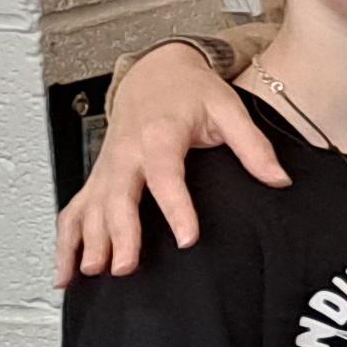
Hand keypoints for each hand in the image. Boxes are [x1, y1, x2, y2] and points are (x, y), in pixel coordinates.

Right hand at [57, 44, 282, 282]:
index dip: (176, 208)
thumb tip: (279, 180)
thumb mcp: (229, 109)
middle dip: (118, 234)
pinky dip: (66, 240)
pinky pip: (75, 210)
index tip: (188, 238)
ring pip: (89, 207)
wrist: (156, 72)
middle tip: (126, 267)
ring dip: (87, 241)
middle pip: (117, 197)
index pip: (166, 176)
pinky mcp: (98, 177)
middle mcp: (126, 153)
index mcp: (160, 135)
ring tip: (90, 274)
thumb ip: (253, 146)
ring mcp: (107, 166)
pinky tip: (67, 272)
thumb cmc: (191, 91)